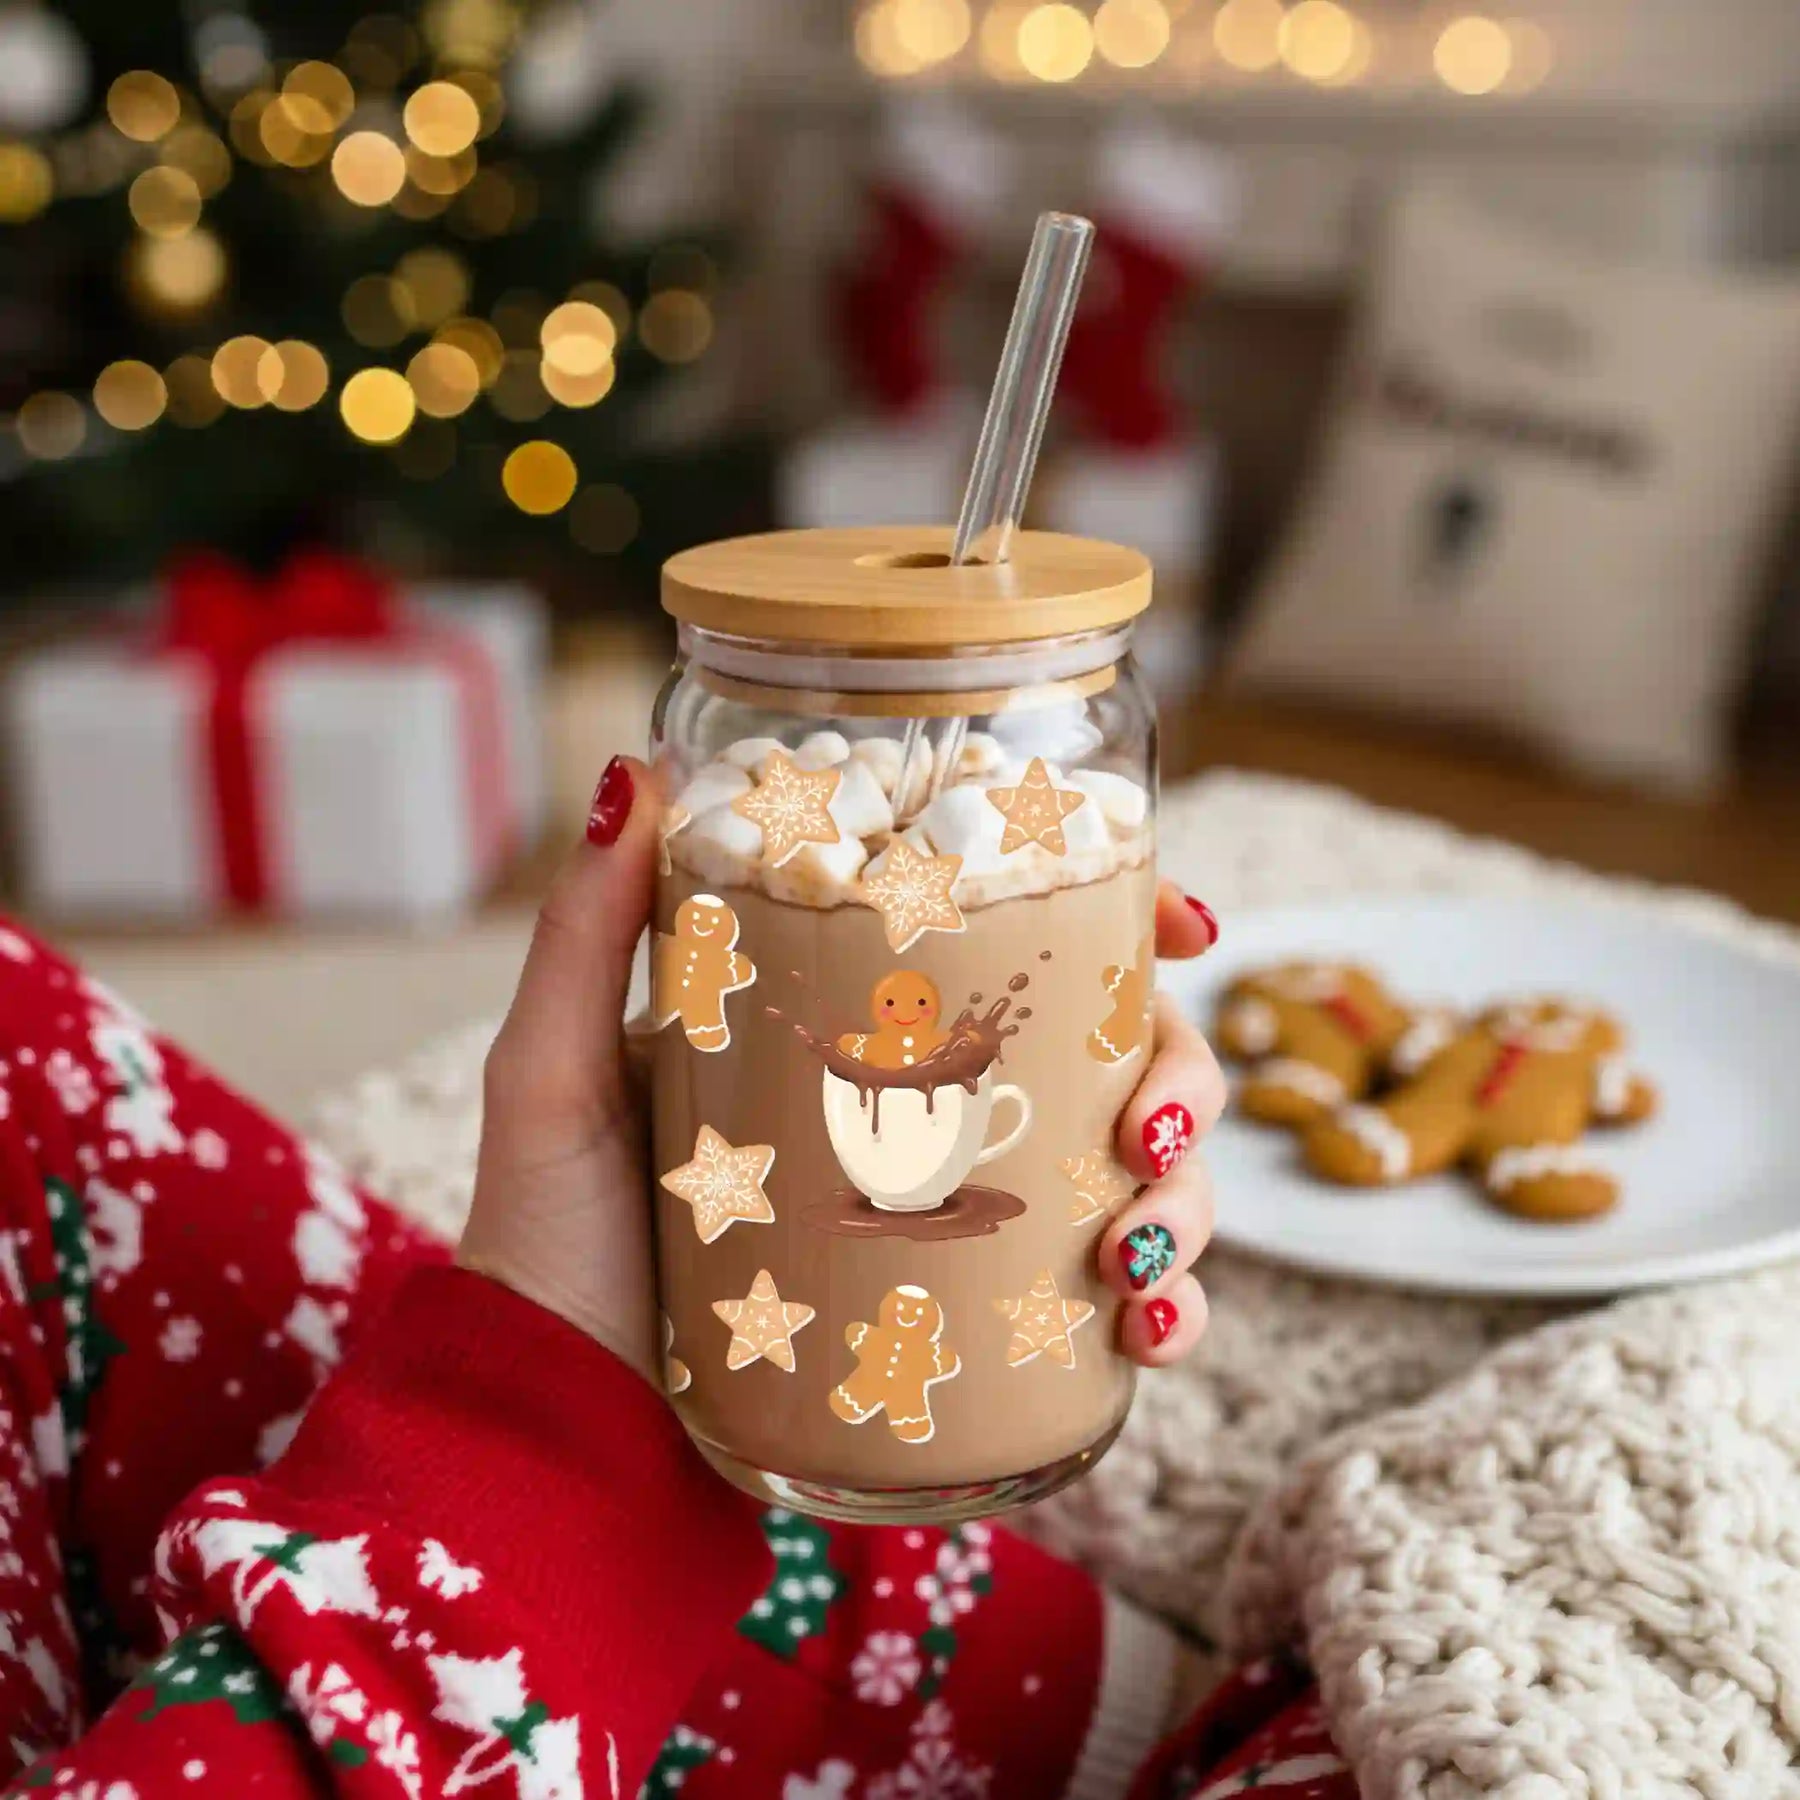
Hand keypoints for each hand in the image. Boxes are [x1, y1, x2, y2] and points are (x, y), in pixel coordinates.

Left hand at [458, 757, 1225, 1381]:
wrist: (556, 1425)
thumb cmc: (549, 1240)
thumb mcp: (557, 1070)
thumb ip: (588, 931)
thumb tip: (635, 768)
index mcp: (858, 1033)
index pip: (1020, 949)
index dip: (1128, 925)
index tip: (1181, 923)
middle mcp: (926, 1119)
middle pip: (1115, 1058)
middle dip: (1179, 1078)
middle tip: (1144, 1129)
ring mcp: (959, 1226)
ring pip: (1138, 1179)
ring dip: (1186, 1200)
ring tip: (1137, 1244)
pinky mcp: (974, 1333)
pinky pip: (1111, 1309)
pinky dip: (1165, 1308)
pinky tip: (1146, 1327)